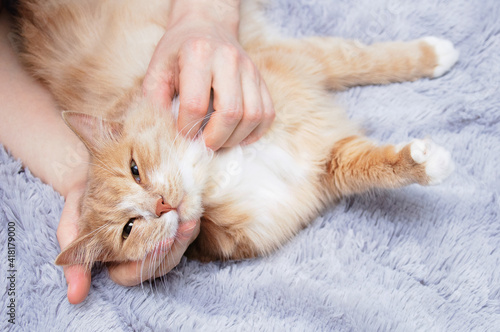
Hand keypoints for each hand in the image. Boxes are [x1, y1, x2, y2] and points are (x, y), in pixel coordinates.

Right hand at [57, 182, 199, 302]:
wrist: (98, 170)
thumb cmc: (85, 200)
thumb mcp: (71, 227)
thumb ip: (75, 260)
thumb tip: (75, 297)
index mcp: (117, 261)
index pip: (135, 274)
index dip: (149, 261)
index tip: (161, 241)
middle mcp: (141, 254)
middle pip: (164, 263)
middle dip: (177, 245)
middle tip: (184, 223)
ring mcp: (161, 238)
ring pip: (180, 246)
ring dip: (188, 231)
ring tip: (191, 211)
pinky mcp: (174, 222)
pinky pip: (187, 227)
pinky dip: (191, 215)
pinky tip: (193, 200)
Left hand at [142, 0, 274, 150]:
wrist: (206, 26)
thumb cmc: (178, 51)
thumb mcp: (157, 70)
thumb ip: (155, 101)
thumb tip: (165, 133)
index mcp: (198, 54)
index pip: (195, 104)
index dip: (187, 128)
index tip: (182, 133)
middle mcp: (229, 59)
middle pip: (230, 113)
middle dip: (215, 139)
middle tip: (202, 144)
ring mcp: (249, 69)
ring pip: (253, 116)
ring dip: (235, 138)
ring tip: (218, 140)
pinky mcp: (261, 80)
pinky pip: (267, 114)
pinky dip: (254, 132)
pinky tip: (237, 135)